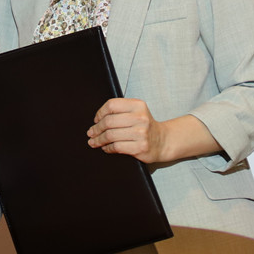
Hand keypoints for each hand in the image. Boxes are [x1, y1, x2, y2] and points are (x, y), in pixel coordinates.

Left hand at [89, 102, 221, 164]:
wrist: (163, 141)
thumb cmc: (144, 126)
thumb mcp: (136, 112)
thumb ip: (120, 111)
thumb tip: (97, 120)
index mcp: (138, 105)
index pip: (112, 105)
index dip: (100, 113)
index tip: (96, 120)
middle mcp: (140, 118)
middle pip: (109, 121)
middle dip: (96, 129)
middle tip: (91, 133)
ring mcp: (141, 133)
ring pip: (111, 135)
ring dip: (99, 140)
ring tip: (94, 142)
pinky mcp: (140, 147)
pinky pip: (117, 147)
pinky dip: (107, 148)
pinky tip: (106, 148)